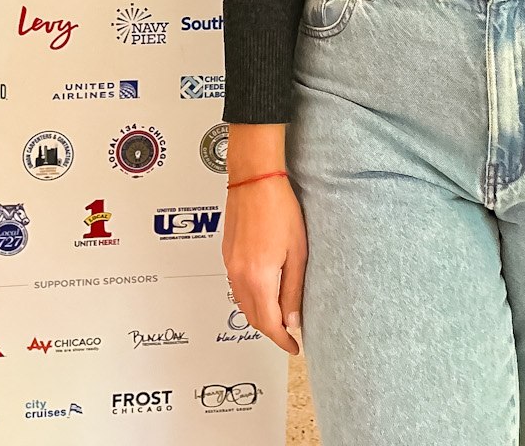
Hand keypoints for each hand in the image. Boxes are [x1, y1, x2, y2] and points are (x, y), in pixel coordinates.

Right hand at [221, 125, 305, 354]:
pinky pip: (236, 287)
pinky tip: (263, 292)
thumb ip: (293, 290)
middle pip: (252, 318)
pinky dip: (249, 298)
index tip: (293, 346)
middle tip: (289, 335)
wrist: (255, 179)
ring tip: (279, 315)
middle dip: (270, 331)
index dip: (282, 340)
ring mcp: (230, 265)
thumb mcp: (297, 253)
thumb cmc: (279, 208)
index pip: (269, 323)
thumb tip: (292, 319)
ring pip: (242, 304)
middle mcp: (239, 275)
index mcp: (259, 278)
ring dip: (259, 315)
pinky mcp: (227, 255)